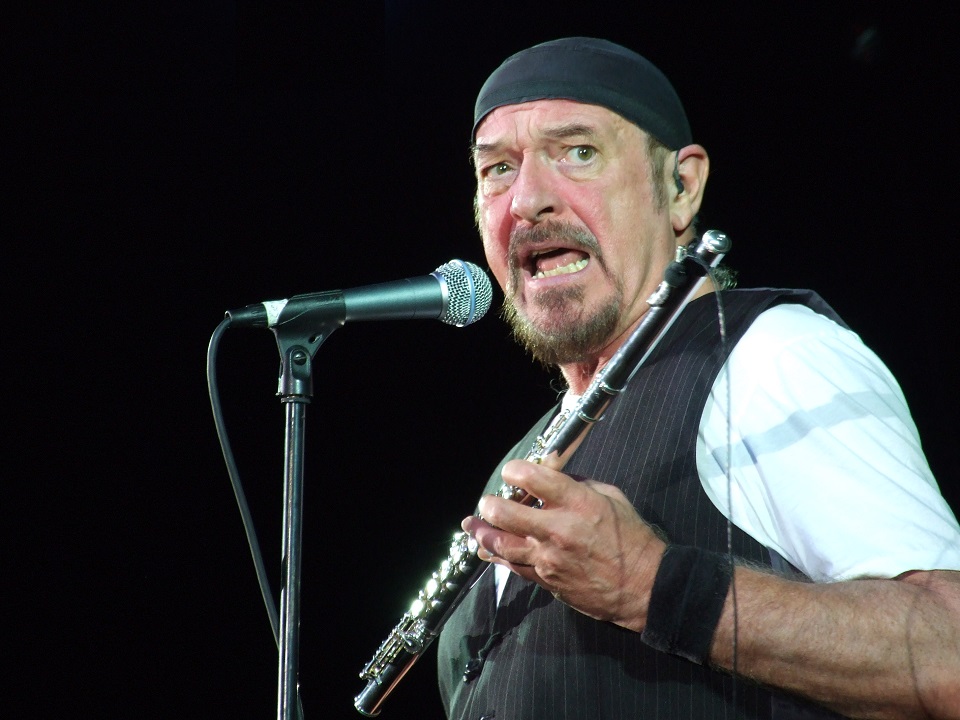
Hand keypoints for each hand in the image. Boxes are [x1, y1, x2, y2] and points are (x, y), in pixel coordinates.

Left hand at [462, 458, 666, 631]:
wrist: (645, 587)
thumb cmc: (633, 539)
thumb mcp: (612, 498)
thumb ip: (578, 484)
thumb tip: (552, 474)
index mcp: (578, 503)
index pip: (534, 478)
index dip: (515, 471)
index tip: (511, 472)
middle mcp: (558, 529)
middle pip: (506, 513)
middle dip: (491, 504)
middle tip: (488, 501)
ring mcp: (549, 558)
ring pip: (502, 544)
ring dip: (483, 532)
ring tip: (472, 524)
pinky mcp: (546, 580)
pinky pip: (513, 567)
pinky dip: (496, 556)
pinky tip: (485, 548)